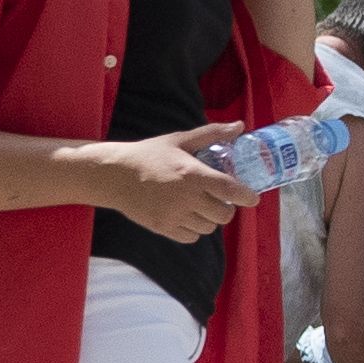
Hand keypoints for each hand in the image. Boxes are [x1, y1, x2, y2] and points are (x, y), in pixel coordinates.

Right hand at [77, 136, 252, 244]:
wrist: (113, 175)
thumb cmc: (148, 155)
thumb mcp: (179, 140)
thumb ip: (211, 134)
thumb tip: (240, 125)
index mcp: (193, 174)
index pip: (231, 191)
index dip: (247, 197)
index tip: (251, 197)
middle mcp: (186, 197)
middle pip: (224, 215)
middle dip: (226, 208)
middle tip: (219, 200)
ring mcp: (174, 215)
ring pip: (208, 227)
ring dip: (209, 219)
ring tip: (201, 208)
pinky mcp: (162, 227)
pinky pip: (191, 237)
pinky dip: (194, 229)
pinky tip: (187, 217)